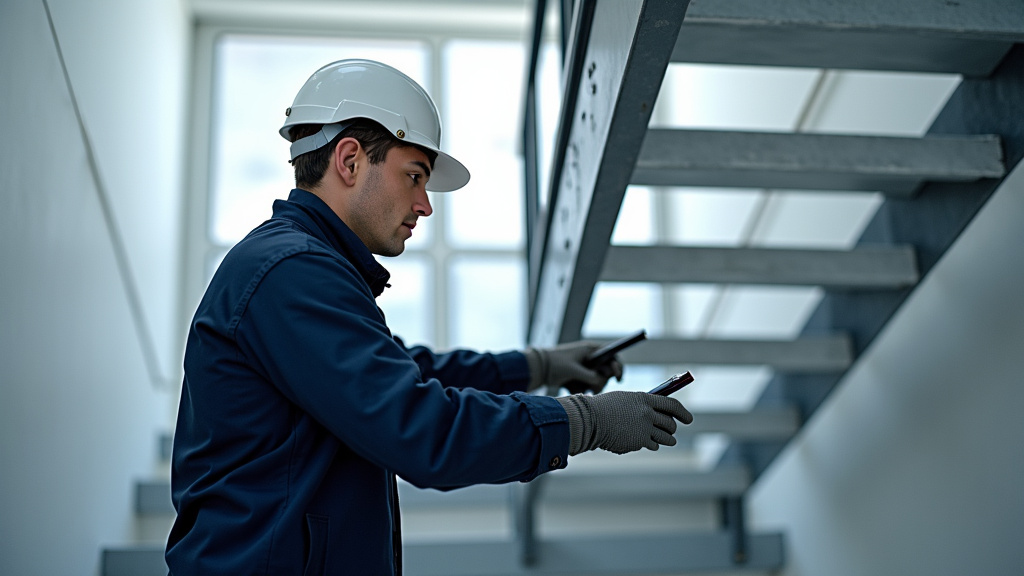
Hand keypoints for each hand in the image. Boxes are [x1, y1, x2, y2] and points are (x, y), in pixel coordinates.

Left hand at [524, 341, 623, 393]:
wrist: (537, 369)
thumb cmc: (555, 363)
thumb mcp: (573, 370)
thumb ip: (589, 376)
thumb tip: (601, 382)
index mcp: (590, 350)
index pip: (612, 354)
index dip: (618, 365)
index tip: (617, 376)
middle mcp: (590, 358)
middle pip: (607, 370)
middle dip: (602, 381)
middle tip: (595, 389)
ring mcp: (585, 368)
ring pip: (598, 380)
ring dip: (593, 388)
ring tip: (582, 392)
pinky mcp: (579, 378)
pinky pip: (588, 386)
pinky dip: (583, 390)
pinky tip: (571, 390)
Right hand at [556, 391, 691, 454]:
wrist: (588, 421)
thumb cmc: (604, 408)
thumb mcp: (625, 400)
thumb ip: (642, 405)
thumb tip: (658, 412)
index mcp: (644, 399)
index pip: (672, 405)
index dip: (683, 412)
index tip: (688, 419)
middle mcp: (647, 414)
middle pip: (670, 423)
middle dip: (672, 428)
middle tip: (670, 430)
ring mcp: (644, 429)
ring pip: (666, 438)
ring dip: (666, 439)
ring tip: (665, 440)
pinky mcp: (639, 442)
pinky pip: (652, 445)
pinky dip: (650, 444)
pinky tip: (642, 441)